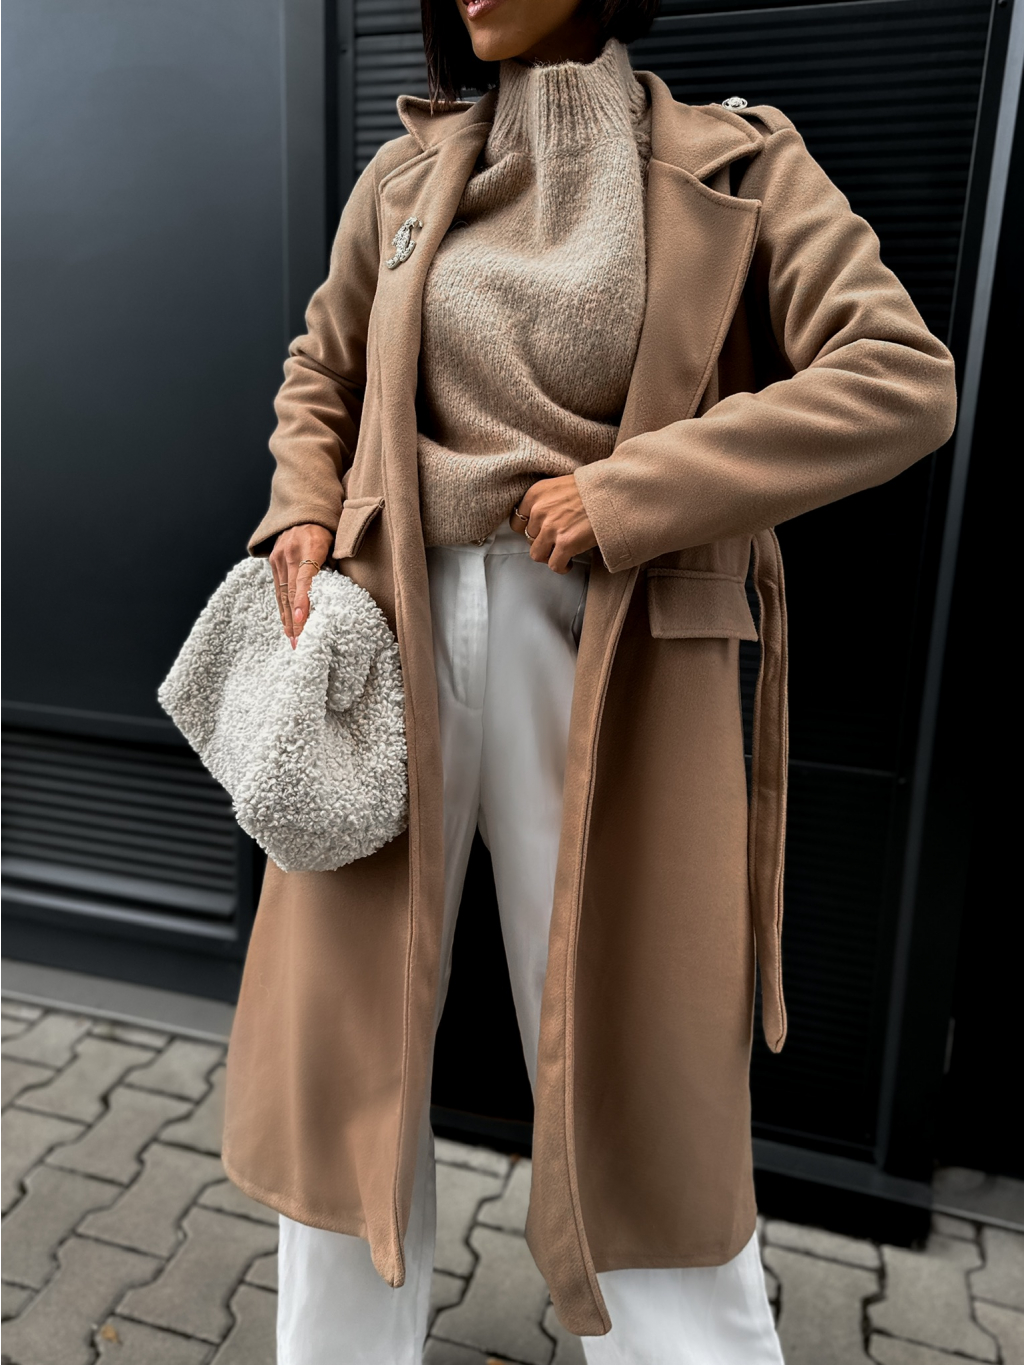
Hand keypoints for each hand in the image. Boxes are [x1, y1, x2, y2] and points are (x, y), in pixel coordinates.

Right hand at [269, 523, 334, 646]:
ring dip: (288, 619)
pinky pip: (277, 589)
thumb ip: (336, 565)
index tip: (303, 619)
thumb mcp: (337, 543)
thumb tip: (337, 593)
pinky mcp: (273, 561)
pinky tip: (287, 625)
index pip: (305, 578)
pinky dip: (283, 608)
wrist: (302, 512)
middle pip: (292, 591)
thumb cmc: (327, 531)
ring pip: (282, 593)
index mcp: (311, 546)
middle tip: (300, 642)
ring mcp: (279, 556)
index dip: (303, 600)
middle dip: (295, 619)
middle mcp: (291, 551)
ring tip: (293, 640)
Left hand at [510, 475, 596, 573]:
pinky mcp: (565, 543)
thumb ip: (547, 501)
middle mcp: (540, 510)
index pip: (517, 521)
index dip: (529, 529)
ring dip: (549, 556)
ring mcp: (551, 528)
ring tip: (561, 553)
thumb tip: (542, 519)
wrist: (616, 492)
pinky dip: (562, 567)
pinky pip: (554, 565)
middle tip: (556, 542)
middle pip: (529, 538)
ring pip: (537, 554)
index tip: (538, 533)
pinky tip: (569, 562)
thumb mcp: (562, 486)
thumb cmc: (594, 488)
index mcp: (536, 493)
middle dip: (542, 542)